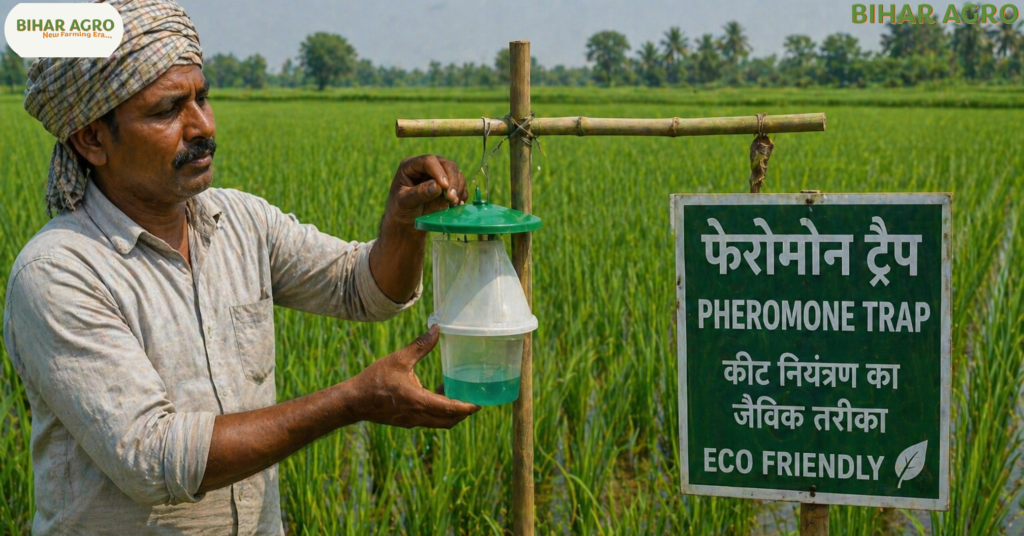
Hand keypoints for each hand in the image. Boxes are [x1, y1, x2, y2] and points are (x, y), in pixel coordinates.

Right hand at [349, 325, 479, 428]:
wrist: (354, 401)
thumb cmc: (375, 380)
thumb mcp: (399, 359)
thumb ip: (421, 346)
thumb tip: (436, 329)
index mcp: (419, 402)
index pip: (450, 410)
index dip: (466, 407)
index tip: (478, 404)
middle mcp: (418, 416)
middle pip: (448, 421)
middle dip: (462, 413)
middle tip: (471, 401)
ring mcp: (411, 421)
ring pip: (438, 422)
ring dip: (449, 412)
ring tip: (453, 394)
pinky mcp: (405, 421)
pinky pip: (427, 420)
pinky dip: (436, 412)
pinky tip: (434, 394)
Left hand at [385, 155, 467, 226]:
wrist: (406, 222)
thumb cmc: (400, 210)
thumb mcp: (405, 202)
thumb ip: (420, 193)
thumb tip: (438, 186)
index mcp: (411, 166)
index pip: (428, 161)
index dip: (438, 171)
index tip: (444, 186)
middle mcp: (427, 167)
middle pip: (446, 164)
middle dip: (452, 180)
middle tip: (451, 198)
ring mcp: (439, 175)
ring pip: (456, 173)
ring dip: (458, 188)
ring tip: (453, 203)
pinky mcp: (447, 186)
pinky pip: (460, 185)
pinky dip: (461, 194)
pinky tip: (456, 205)